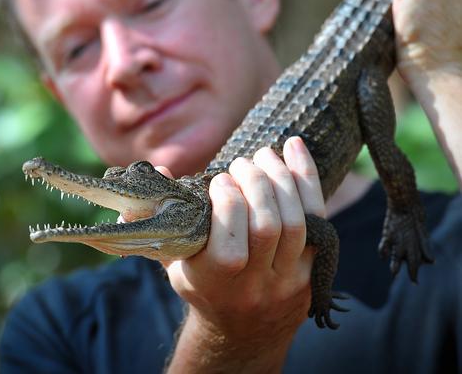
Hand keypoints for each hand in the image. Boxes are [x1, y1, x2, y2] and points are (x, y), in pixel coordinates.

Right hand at [162, 137, 326, 372]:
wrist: (243, 329)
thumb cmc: (202, 284)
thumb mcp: (173, 258)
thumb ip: (161, 216)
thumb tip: (157, 170)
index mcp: (214, 284)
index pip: (229, 245)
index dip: (227, 202)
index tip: (219, 179)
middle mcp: (254, 285)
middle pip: (266, 228)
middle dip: (255, 184)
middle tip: (241, 164)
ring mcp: (288, 279)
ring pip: (296, 223)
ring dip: (281, 179)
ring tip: (263, 156)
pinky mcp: (313, 268)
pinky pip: (319, 220)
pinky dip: (307, 180)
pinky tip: (294, 148)